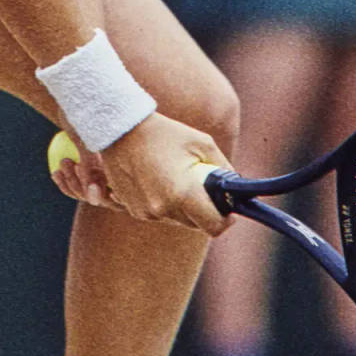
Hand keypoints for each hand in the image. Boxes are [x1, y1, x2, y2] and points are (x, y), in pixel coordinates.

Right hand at [50, 115, 234, 234]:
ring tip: (177, 179)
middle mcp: (162, 209)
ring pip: (176, 221)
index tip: (228, 211)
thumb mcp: (202, 143)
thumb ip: (224, 168)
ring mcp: (145, 212)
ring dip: (183, 208)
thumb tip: (235, 188)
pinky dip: (164, 204)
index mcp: (182, 194)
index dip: (225, 221)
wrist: (120, 129)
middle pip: (195, 225)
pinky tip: (159, 181)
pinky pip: (158, 215)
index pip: (213, 226)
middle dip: (204, 211)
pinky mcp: (132, 210)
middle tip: (202, 188)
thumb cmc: (164, 132)